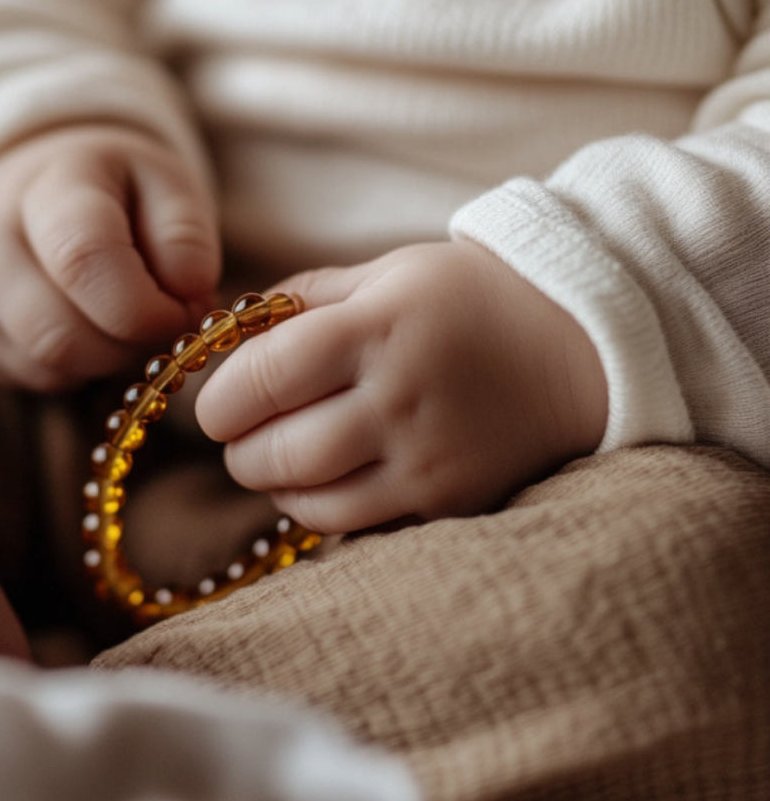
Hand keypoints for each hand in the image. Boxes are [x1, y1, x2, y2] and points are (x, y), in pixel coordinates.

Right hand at [0, 126, 220, 389]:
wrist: (21, 183)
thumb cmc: (110, 190)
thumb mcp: (164, 184)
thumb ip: (185, 236)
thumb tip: (188, 298)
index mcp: (50, 184)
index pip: (85, 261)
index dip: (146, 309)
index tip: (182, 310)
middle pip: (62, 335)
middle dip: (129, 344)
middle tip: (156, 319)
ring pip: (45, 366)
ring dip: (102, 359)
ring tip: (117, 316)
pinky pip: (24, 377)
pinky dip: (69, 367)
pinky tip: (78, 324)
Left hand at [196, 241, 607, 532]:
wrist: (580, 347)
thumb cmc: (470, 299)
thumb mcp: (387, 273)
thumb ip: (304, 298)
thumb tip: (229, 333)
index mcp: (376, 328)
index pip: (262, 378)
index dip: (221, 398)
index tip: (220, 399)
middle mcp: (399, 399)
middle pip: (275, 453)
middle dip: (239, 448)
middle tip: (243, 432)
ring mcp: (427, 460)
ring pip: (309, 503)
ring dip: (276, 485)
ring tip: (284, 455)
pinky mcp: (449, 503)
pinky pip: (357, 527)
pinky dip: (324, 509)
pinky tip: (331, 478)